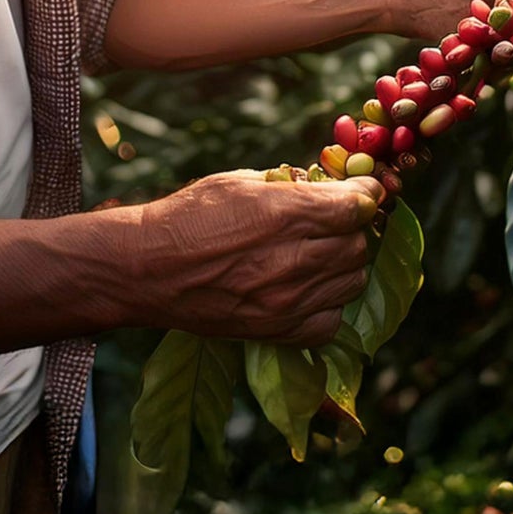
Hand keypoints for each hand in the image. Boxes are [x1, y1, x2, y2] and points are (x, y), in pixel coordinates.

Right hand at [132, 170, 381, 345]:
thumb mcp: (239, 181)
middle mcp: (292, 259)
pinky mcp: (278, 331)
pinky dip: (328, 303)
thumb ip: (291, 186)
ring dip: (343, 263)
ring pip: (352, 281)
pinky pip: (332, 320)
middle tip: (331, 220)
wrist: (147, 270)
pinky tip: (307, 287)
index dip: (365, 193)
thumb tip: (330, 187)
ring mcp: (287, 301)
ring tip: (318, 253)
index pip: (357, 206)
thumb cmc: (189, 216)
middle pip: (358, 243)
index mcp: (283, 213)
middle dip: (351, 228)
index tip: (361, 190)